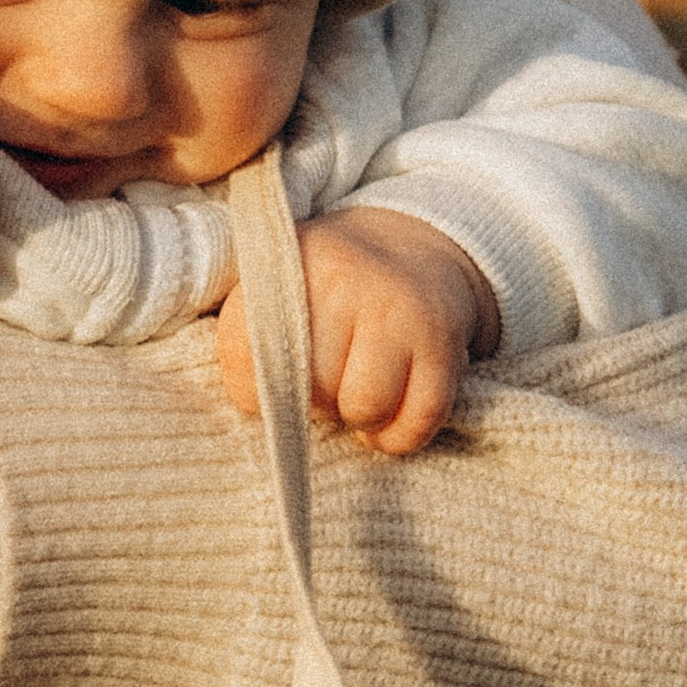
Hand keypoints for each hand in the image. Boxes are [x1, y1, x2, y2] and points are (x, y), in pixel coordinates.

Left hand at [217, 209, 501, 456]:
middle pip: (309, 388)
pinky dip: (400, 436)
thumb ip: (249, 343)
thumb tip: (263, 408)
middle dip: (316, 405)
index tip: (270, 388)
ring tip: (359, 398)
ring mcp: (396, 306)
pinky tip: (390, 417)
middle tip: (329, 387)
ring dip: (360, 422)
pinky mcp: (441, 338)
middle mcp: (342, 278)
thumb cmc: (330, 294)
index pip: (245, 358)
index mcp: (287, 266)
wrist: (415, 250)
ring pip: (364, 407)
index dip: (254, 392)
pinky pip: (418, 418)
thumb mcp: (277, 292)